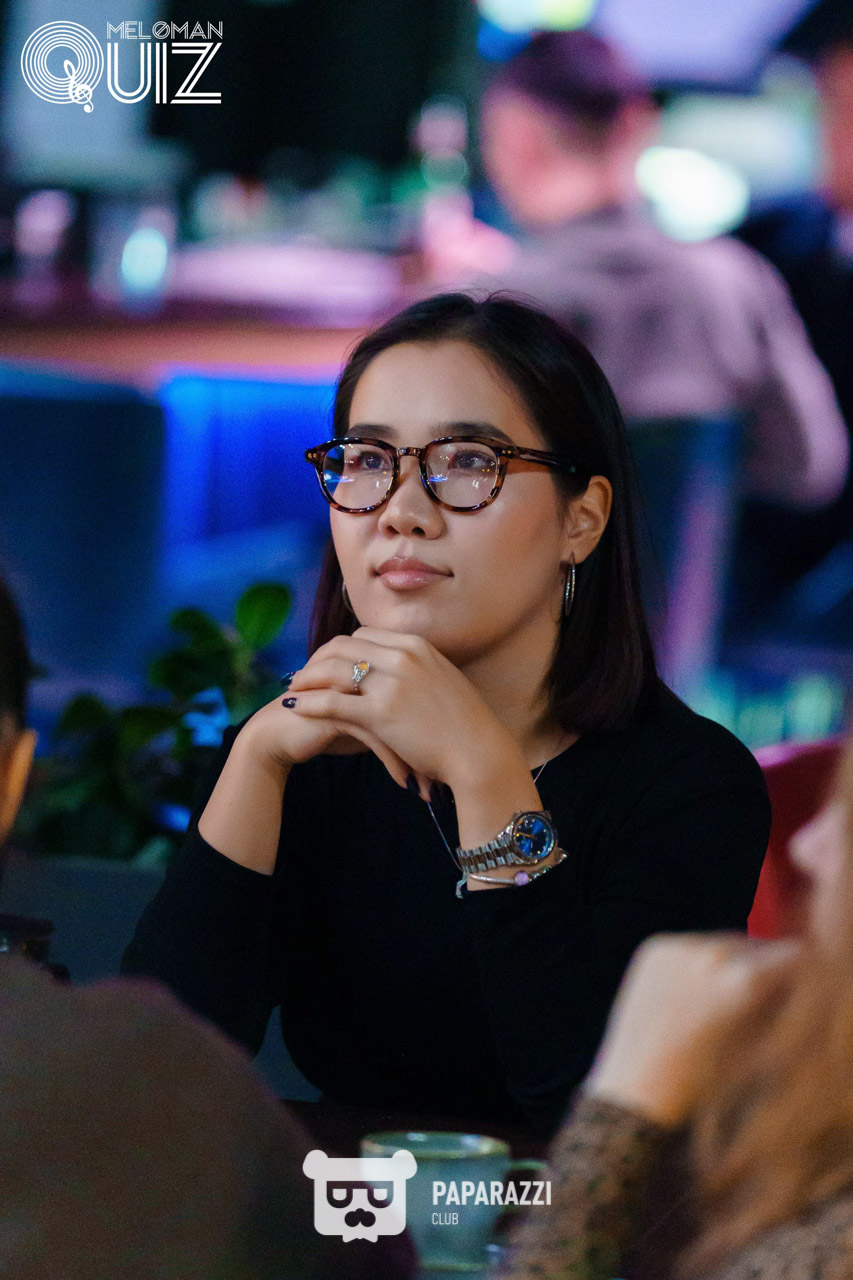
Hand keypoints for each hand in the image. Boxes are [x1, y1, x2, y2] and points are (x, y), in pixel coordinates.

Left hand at [281, 626, 519, 800]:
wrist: (478, 751)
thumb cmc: (465, 726)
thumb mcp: (443, 682)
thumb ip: (418, 671)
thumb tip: (399, 674)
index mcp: (416, 646)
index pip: (364, 635)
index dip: (338, 649)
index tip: (325, 663)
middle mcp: (402, 656)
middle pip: (343, 646)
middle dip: (316, 659)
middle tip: (301, 676)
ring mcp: (391, 682)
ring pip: (333, 669)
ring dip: (307, 678)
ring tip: (291, 690)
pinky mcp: (380, 712)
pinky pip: (332, 701)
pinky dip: (308, 702)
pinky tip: (294, 708)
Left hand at [583, 932, 801, 1127]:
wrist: (636, 1089)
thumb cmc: (705, 1082)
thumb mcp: (758, 1047)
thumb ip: (777, 1006)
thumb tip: (790, 981)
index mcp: (744, 980)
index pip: (791, 954)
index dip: (796, 975)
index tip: (789, 994)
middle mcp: (712, 953)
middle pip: (757, 945)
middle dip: (764, 968)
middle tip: (755, 1002)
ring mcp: (679, 946)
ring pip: (724, 942)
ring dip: (732, 962)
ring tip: (719, 1002)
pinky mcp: (655, 947)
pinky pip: (692, 945)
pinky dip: (699, 962)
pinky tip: (691, 995)